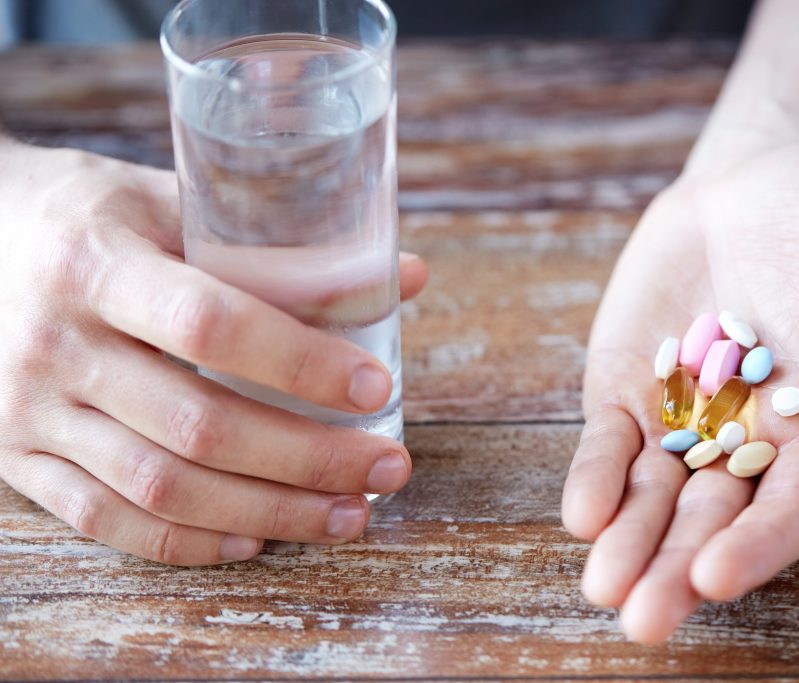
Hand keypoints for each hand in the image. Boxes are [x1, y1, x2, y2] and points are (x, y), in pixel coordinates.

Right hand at [0, 141, 427, 565]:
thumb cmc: (85, 215)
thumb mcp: (167, 201)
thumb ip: (276, 246)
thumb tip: (404, 277)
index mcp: (97, 264)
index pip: (212, 327)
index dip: (302, 364)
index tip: (376, 387)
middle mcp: (57, 344)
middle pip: (199, 426)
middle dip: (310, 459)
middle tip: (388, 467)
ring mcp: (30, 411)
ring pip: (162, 488)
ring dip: (269, 512)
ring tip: (349, 513)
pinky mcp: (16, 456)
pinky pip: (105, 520)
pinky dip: (187, 541)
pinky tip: (254, 538)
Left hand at [561, 141, 798, 640]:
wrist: (762, 181)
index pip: (791, 505)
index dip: (757, 544)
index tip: (716, 576)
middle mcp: (747, 435)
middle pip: (711, 519)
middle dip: (675, 568)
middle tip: (643, 622)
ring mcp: (682, 413)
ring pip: (652, 493)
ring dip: (628, 541)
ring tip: (601, 587)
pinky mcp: (631, 382)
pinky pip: (609, 441)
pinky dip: (594, 476)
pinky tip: (581, 515)